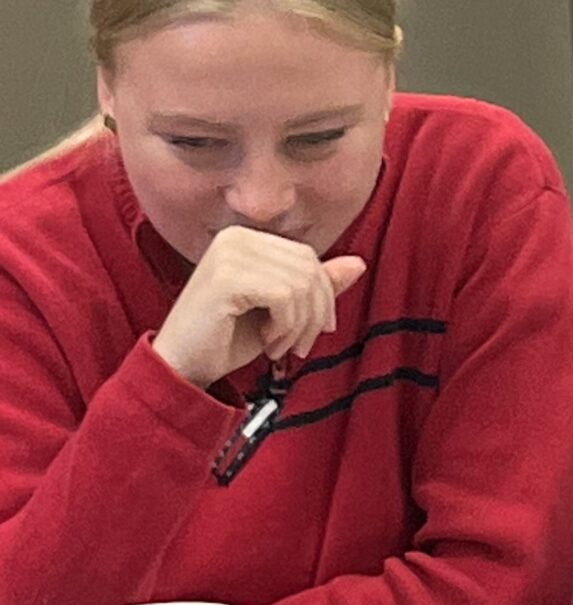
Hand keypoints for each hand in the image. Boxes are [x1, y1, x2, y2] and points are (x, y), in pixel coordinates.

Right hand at [151, 225, 366, 389]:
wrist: (182, 368)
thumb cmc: (227, 338)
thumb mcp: (281, 311)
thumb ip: (315, 285)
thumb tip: (359, 263)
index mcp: (248, 238)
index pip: (308, 257)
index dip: (323, 296)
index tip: (315, 330)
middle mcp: (236, 237)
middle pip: (309, 269)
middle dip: (314, 314)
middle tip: (299, 345)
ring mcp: (229, 253)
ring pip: (301, 284)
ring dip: (299, 325)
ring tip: (280, 346)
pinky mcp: (226, 276)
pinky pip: (285, 296)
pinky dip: (286, 326)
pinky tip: (268, 342)